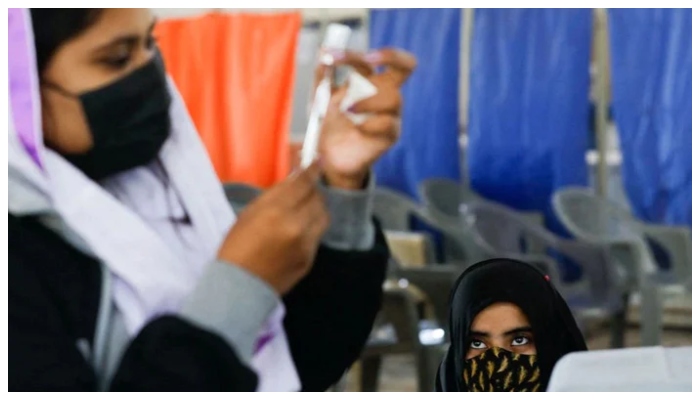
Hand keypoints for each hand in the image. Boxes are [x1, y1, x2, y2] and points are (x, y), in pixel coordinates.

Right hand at [217, 162, 329, 294]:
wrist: (239, 286)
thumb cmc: (236, 247)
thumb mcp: (249, 214)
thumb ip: (274, 195)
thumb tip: (294, 179)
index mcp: (276, 212)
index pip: (303, 184)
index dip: (312, 169)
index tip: (318, 160)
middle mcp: (296, 227)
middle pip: (317, 198)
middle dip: (312, 190)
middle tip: (303, 189)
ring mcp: (306, 245)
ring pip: (323, 216)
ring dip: (316, 208)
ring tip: (302, 209)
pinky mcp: (310, 259)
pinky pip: (317, 235)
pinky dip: (311, 228)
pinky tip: (296, 231)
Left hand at [315, 48, 416, 189]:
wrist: (330, 156)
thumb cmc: (330, 124)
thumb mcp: (320, 98)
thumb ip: (322, 76)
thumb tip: (323, 52)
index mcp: (371, 80)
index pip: (379, 58)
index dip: (358, 52)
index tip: (329, 56)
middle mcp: (386, 93)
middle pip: (406, 65)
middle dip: (388, 56)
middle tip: (366, 59)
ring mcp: (392, 113)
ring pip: (394, 96)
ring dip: (367, 99)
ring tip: (346, 109)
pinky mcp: (391, 134)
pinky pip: (388, 123)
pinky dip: (369, 123)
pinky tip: (356, 127)